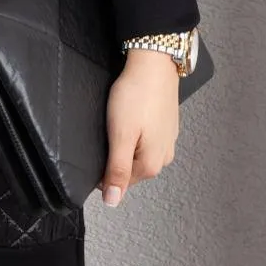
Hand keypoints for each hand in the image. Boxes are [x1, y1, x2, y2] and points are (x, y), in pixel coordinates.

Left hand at [98, 48, 179, 206]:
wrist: (154, 63)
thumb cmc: (136, 96)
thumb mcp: (121, 136)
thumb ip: (117, 170)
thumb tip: (113, 201)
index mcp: (151, 165)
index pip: (120, 183)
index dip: (103, 171)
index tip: (97, 149)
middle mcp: (164, 157)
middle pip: (130, 169)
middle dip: (115, 157)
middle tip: (107, 133)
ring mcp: (168, 141)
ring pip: (138, 154)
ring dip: (125, 145)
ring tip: (119, 124)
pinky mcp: (167, 126)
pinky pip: (146, 140)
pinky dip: (135, 134)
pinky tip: (130, 119)